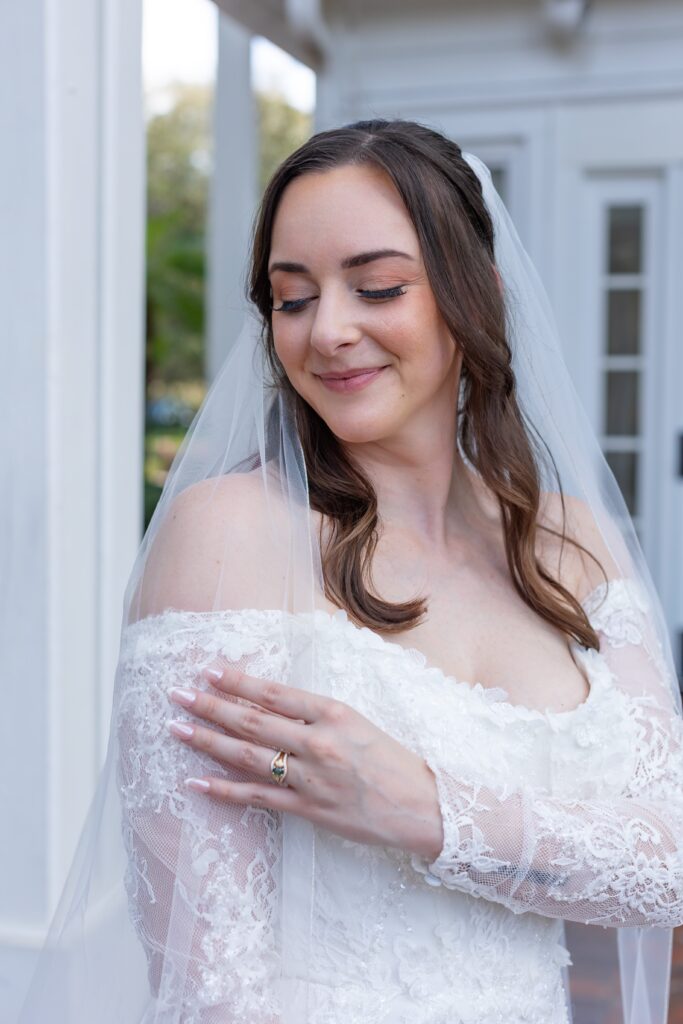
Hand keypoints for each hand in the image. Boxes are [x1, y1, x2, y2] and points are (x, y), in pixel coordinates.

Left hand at [165, 660, 443, 859]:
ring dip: (208, 741)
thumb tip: (268, 700)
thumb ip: (316, 712)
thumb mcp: (358, 722)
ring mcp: (311, 778)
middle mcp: (319, 742)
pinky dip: (224, 790)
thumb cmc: (392, 760)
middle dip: (210, 705)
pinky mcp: (309, 810)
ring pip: (248, 756)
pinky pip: (258, 798)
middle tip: (177, 694)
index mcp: (334, 712)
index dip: (238, 680)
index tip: (209, 669)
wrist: (425, 807)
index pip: (275, 692)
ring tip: (177, 729)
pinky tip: (197, 782)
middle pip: (252, 721)